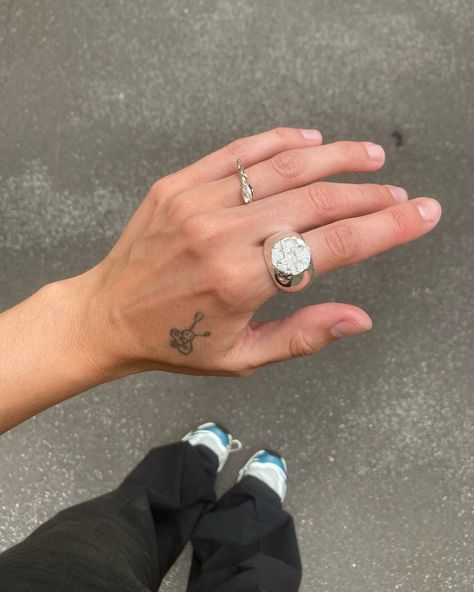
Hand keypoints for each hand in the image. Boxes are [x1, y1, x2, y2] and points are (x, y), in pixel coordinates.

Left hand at [80, 127, 440, 376]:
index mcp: (241, 282)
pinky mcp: (178, 185)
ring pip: (282, 168)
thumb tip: (359, 319)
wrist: (106, 315)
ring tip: (368, 157)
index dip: (384, 228)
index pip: (332, 246)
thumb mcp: (241, 357)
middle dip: (367, 196)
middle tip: (398, 194)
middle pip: (315, 201)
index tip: (420, 214)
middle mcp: (222, 236)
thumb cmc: (174, 343)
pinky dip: (279, 142)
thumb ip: (304, 336)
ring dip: (334, 158)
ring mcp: (197, 204)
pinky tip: (311, 139)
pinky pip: (238, 152)